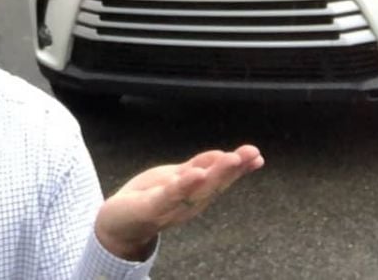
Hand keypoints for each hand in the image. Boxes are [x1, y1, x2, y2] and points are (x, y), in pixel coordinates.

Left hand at [93, 144, 263, 260]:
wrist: (119, 223)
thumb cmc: (150, 198)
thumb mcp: (177, 177)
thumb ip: (200, 167)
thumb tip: (225, 154)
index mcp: (196, 194)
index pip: (220, 178)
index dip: (239, 168)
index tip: (258, 156)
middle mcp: (189, 202)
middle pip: (213, 183)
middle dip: (233, 169)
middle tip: (252, 154)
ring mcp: (172, 206)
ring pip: (197, 189)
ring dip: (215, 174)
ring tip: (231, 158)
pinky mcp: (152, 207)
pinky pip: (170, 196)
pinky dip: (184, 186)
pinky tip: (195, 174)